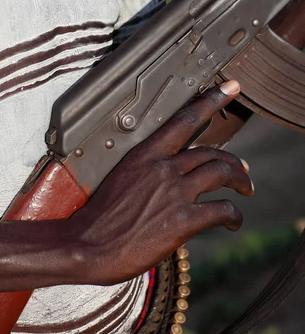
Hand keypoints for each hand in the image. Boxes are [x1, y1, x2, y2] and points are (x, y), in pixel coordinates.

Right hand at [71, 80, 252, 285]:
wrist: (87, 245)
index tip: (230, 88)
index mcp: (144, 154)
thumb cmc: (98, 217)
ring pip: (221, 173)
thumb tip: (169, 180)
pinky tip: (233, 222)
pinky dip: (234, 215)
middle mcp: (162, 168)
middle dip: (234, 161)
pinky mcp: (183, 220)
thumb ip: (147, 174)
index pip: (183, 120)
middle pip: (211, 152)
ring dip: (240, 180)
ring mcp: (174, 192)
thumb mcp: (120, 180)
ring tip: (246, 189)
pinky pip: (221, 209)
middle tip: (243, 171)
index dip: (210, 100)